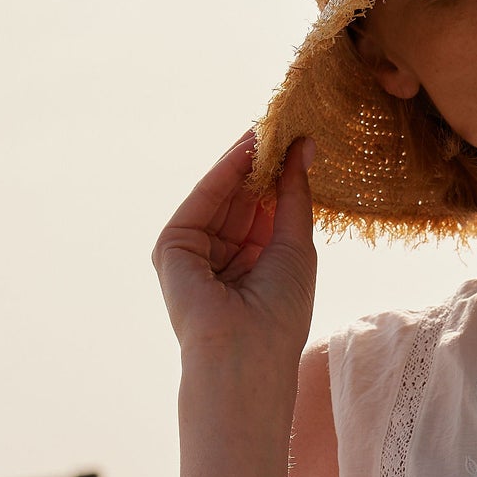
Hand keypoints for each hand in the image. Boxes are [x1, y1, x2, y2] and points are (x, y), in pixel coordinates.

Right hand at [152, 134, 316, 363]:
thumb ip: (294, 194)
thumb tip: (304, 146)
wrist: (246, 354)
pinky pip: (202, 201)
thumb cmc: (279, 313)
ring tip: (270, 126)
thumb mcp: (296, 244)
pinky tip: (247, 148)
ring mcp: (196, 254)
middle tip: (283, 122)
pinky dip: (224, 173)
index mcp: (254, 267)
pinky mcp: (173, 249)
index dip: (280, 177)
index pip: (265, 212)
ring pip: (222, 196)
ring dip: (245, 161)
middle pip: (242, 200)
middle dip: (262, 163)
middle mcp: (224, 260)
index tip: (298, 139)